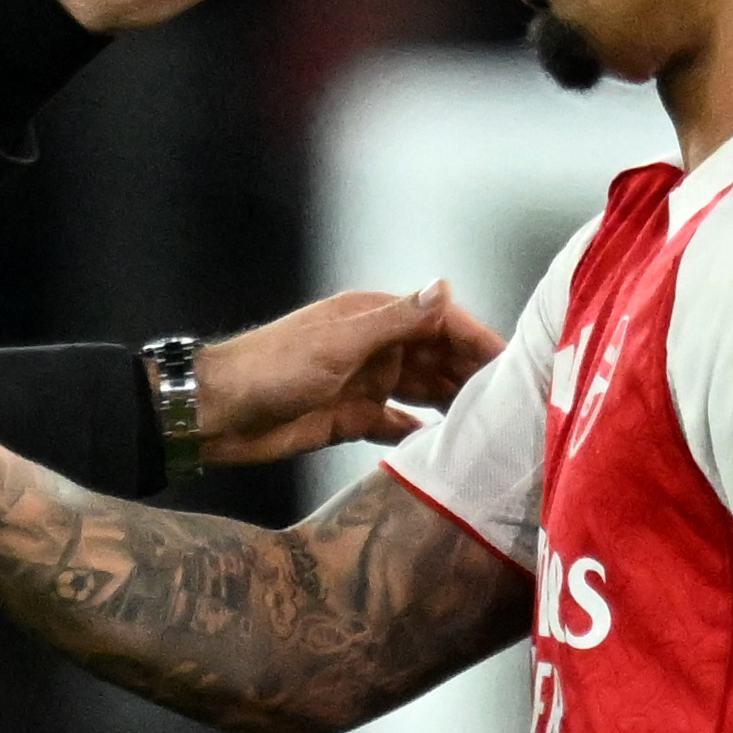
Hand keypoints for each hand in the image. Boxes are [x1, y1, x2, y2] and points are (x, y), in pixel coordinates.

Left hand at [196, 280, 502, 465]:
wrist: (217, 414)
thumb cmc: (269, 369)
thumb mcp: (338, 344)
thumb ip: (396, 320)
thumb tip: (445, 286)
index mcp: (373, 317)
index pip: (441, 322)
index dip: (479, 340)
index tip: (514, 366)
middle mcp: (376, 347)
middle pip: (440, 358)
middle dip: (475, 376)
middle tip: (515, 405)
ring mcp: (366, 383)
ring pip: (425, 391)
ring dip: (455, 405)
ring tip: (493, 428)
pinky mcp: (352, 418)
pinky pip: (398, 424)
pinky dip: (422, 432)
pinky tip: (448, 447)